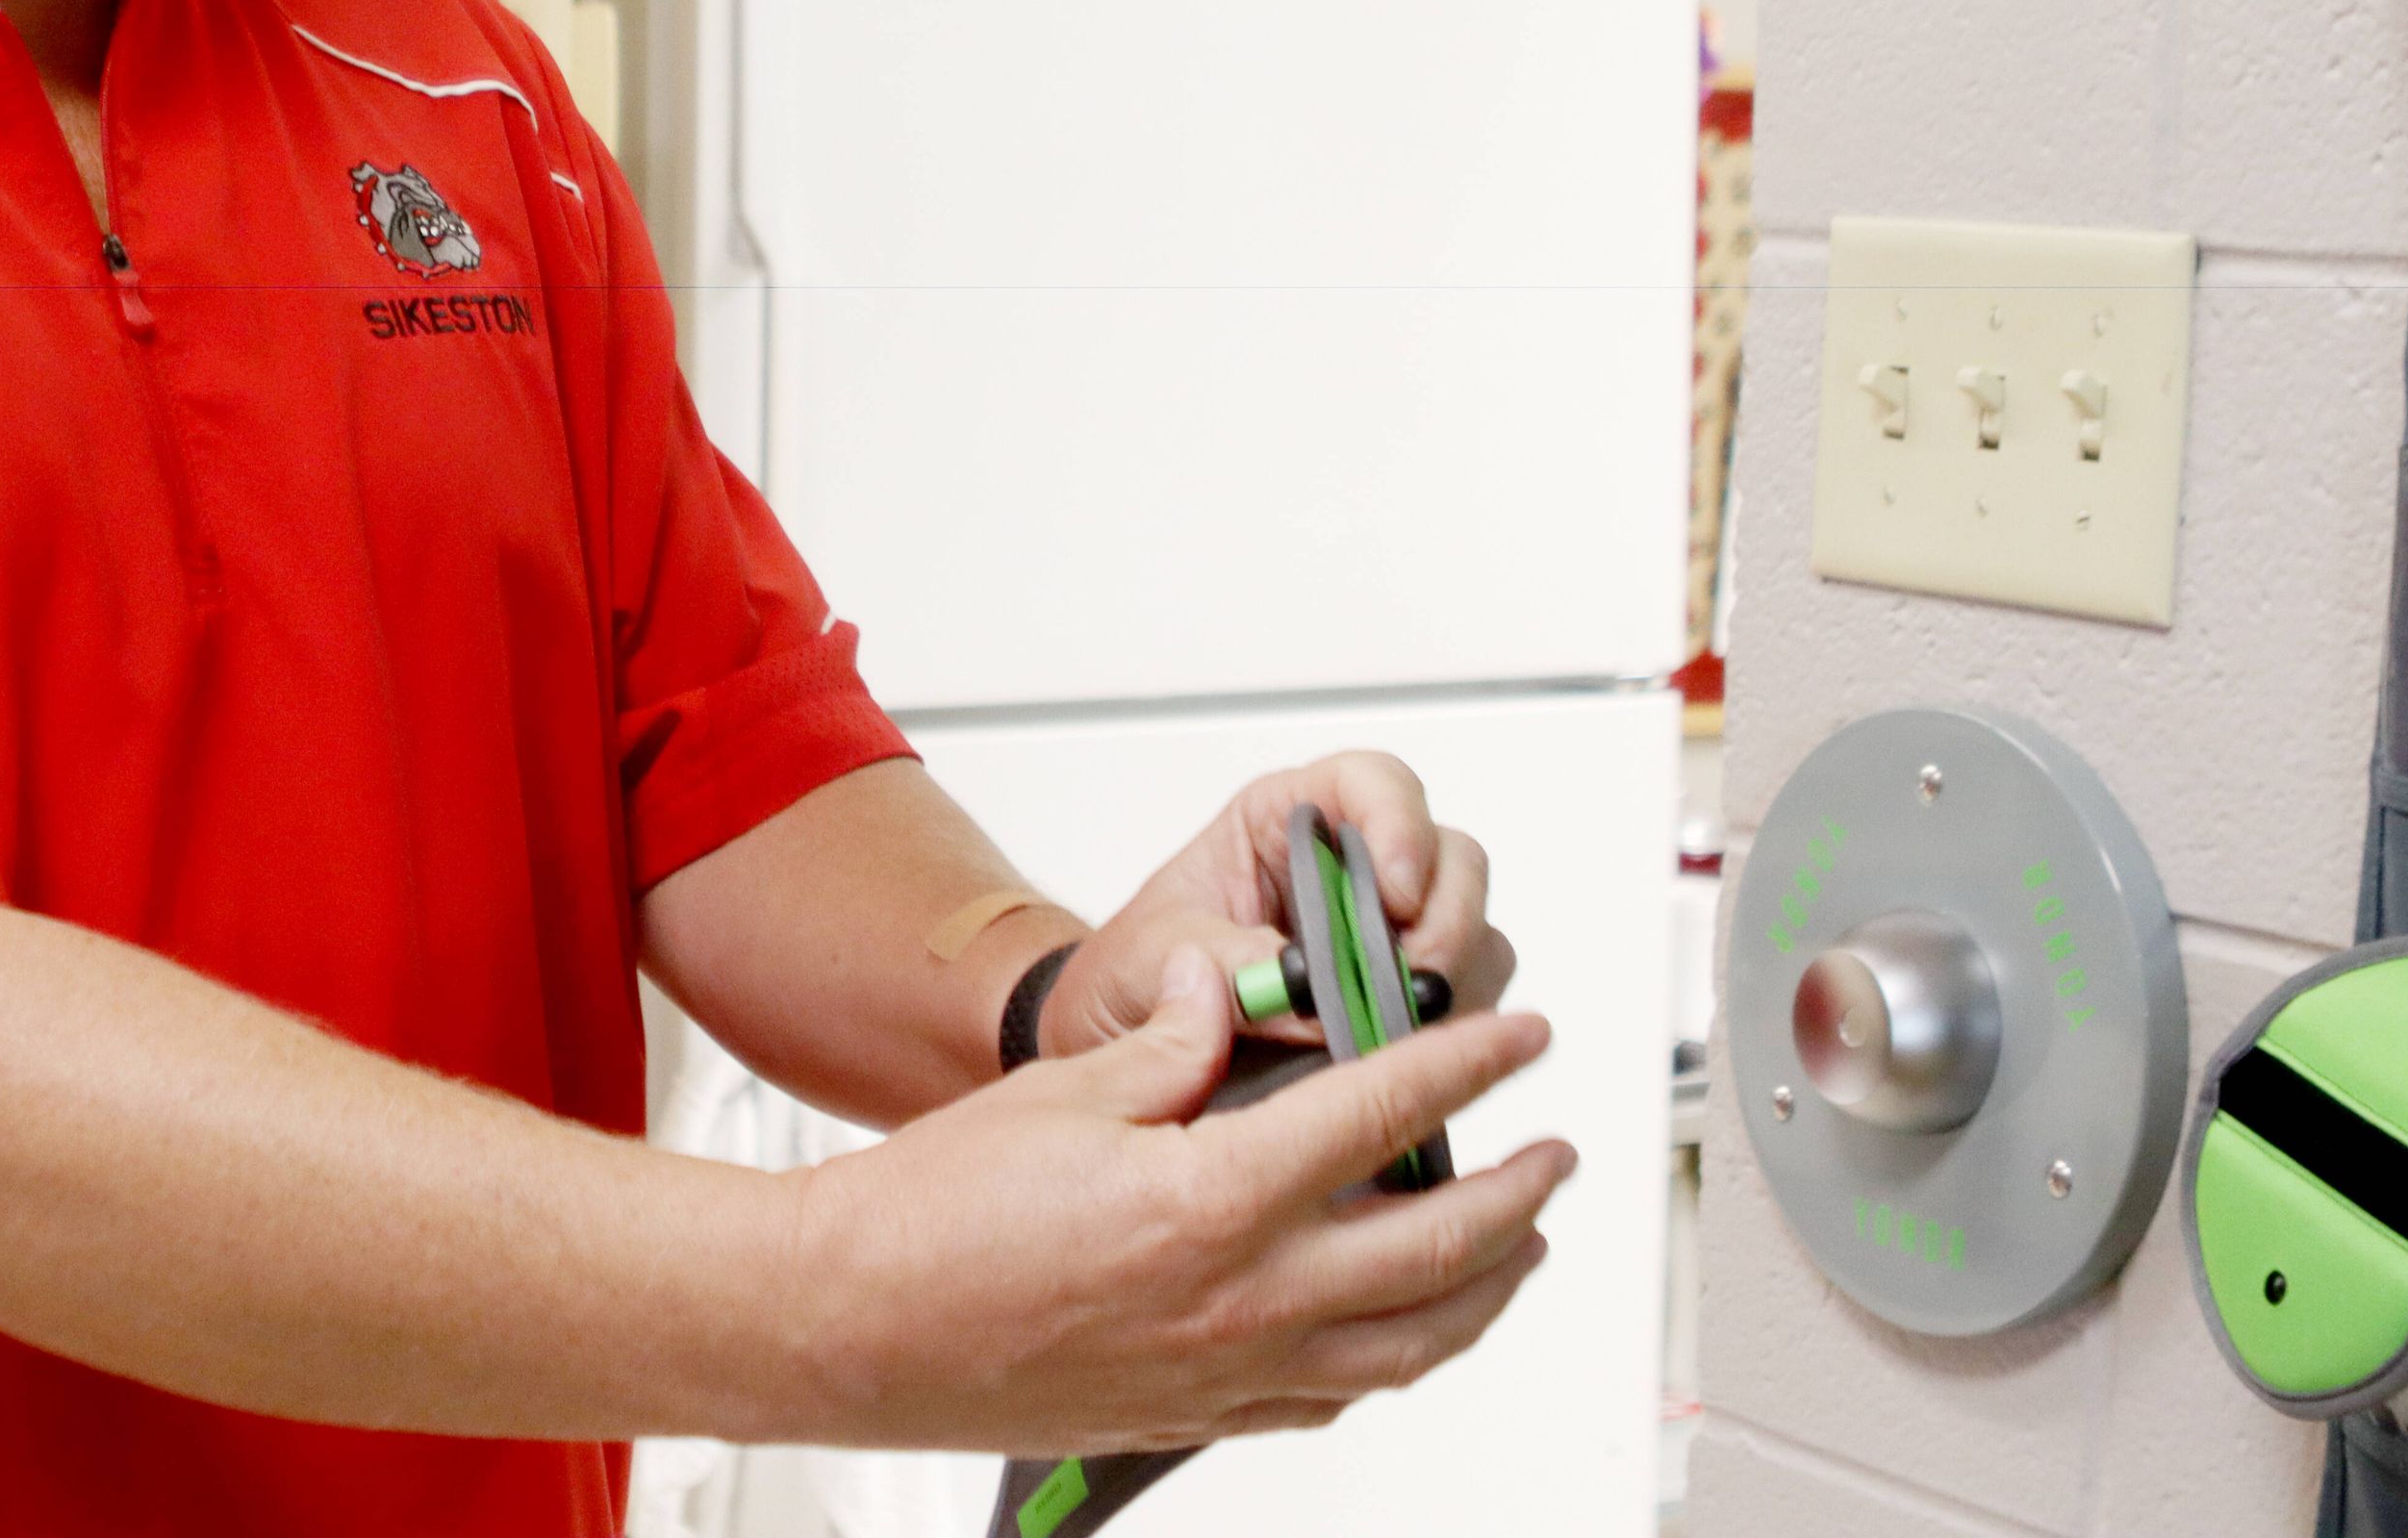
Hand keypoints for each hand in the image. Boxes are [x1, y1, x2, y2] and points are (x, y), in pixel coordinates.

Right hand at [783, 949, 1571, 1454]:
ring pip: (1412, 1343)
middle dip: (1516, 1191)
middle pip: (1437, 1245)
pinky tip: (1403, 1332)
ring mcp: (1229, 1372)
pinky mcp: (1198, 1418)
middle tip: (1554, 1150)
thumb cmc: (934, 1213)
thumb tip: (1224, 988)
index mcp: (1214, 1197)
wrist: (853, 1326)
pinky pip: (1336, 1397)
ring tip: (1520, 1246)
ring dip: (1486, 1289)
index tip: (1514, 1037)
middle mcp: (1244, 1298)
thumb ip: (1170, 1042)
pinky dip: (1396, 1359)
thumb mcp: (1064, 1092)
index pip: (1384, 1114)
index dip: (1465, 1064)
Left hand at [1033, 754, 1516, 1063]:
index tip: (1397, 893)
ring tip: (1396, 1031)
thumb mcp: (1152, 956)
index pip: (1374, 785)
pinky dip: (1450, 1033)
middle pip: (1449, 859)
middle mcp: (1353, 868)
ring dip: (1452, 982)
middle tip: (1414, 983)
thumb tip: (1307, 991)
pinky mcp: (1405, 1002)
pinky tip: (1401, 1059)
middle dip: (1444, 921)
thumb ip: (1226, 963)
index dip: (1401, 826)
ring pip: (1472, 933)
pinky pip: (1467, 1003)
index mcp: (1289, 822)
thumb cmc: (1133, 974)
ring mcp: (1389, 937)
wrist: (1125, 1041)